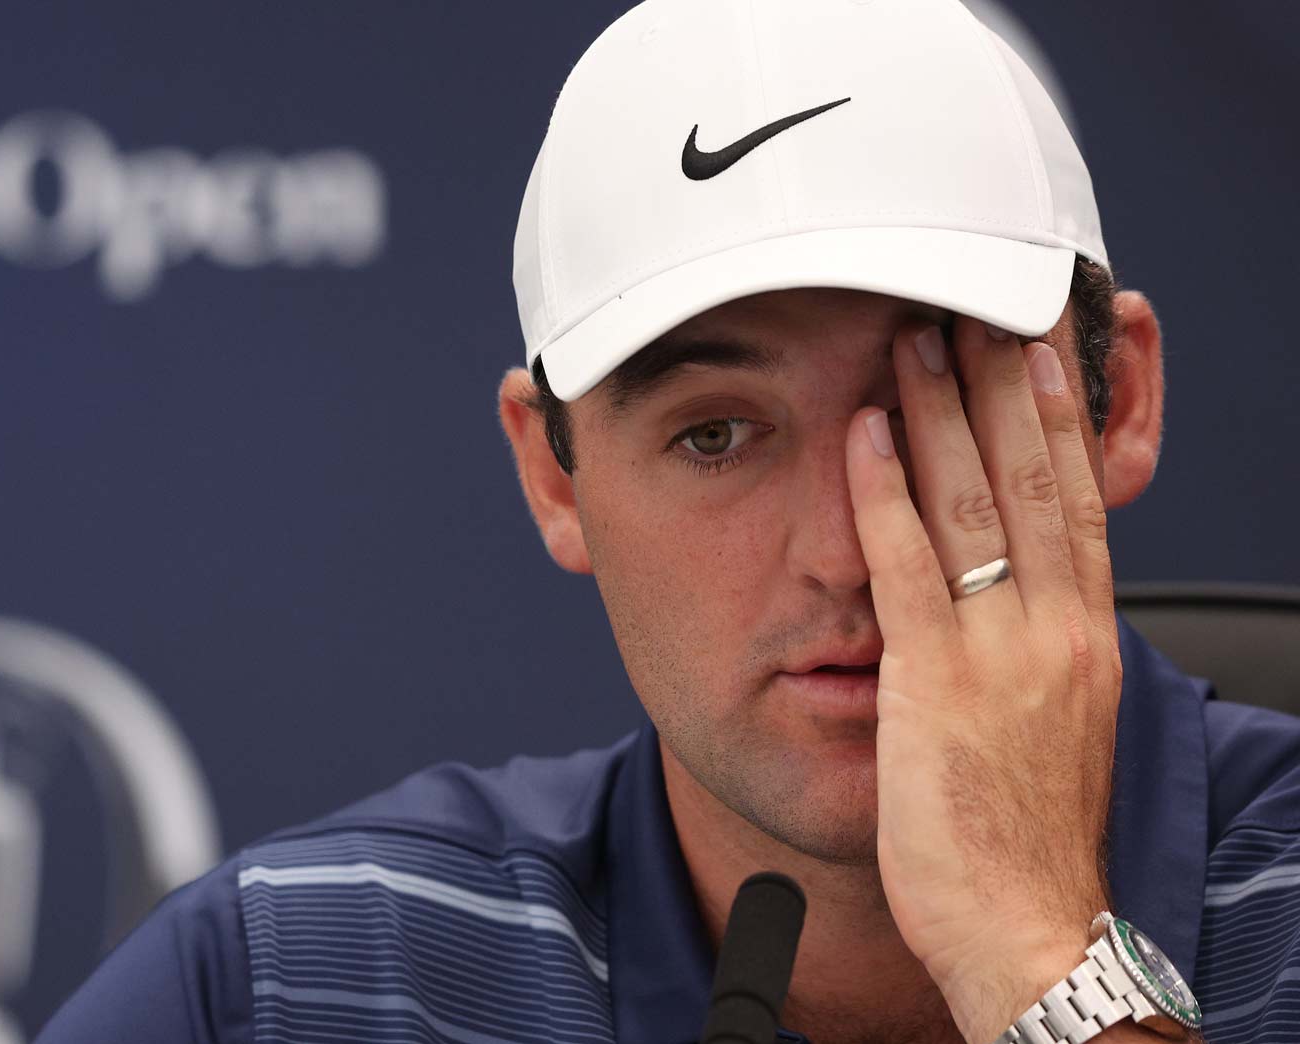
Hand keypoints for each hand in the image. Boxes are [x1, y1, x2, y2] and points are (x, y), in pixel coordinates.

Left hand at [844, 317, 1122, 1043]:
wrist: (1026, 927)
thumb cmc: (1022, 840)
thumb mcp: (1050, 726)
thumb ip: (1030, 652)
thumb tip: (1010, 600)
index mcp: (1085, 636)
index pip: (1079, 498)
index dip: (1059, 416)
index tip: (1039, 344)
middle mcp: (1055, 628)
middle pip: (1033, 478)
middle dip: (1003, 385)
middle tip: (976, 301)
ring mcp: (999, 652)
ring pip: (975, 503)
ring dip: (943, 412)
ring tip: (917, 334)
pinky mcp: (935, 684)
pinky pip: (907, 567)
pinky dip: (885, 493)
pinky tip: (866, 432)